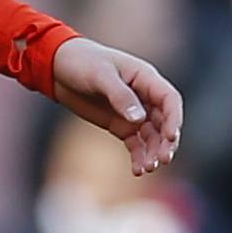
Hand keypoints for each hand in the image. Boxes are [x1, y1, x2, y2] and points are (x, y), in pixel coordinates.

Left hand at [52, 38, 181, 176]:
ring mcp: (133, 113)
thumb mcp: (100, 75)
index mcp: (145, 78)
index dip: (174, 118)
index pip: (169, 100)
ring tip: (147, 168)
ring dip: (153, 153)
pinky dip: (138, 156)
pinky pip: (136, 144)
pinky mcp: (120, 125)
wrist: (57, 66)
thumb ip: (120, 96)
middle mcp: (144, 97)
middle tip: (163, 160)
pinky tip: (137, 171)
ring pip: (152, 137)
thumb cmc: (81, 62)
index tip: (171, 137)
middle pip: (164, 122)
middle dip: (166, 142)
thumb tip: (139, 119)